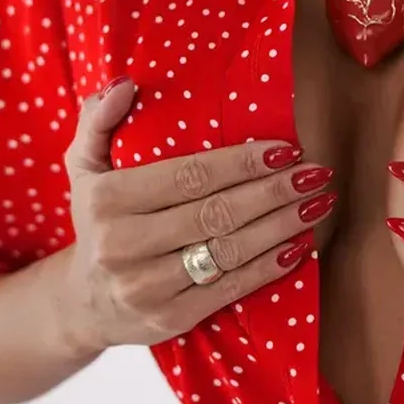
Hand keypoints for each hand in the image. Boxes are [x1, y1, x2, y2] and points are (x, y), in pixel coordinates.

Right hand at [56, 78, 336, 353]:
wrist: (84, 303)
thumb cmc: (98, 220)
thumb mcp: (84, 166)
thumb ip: (98, 121)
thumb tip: (126, 85)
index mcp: (105, 200)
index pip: (188, 176)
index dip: (241, 163)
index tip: (286, 149)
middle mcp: (121, 246)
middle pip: (216, 213)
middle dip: (274, 191)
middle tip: (317, 172)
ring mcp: (145, 287)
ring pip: (230, 250)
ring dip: (282, 226)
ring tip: (318, 203)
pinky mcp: (170, 319)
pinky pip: (231, 288)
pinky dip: (271, 266)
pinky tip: (301, 246)